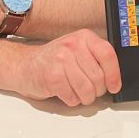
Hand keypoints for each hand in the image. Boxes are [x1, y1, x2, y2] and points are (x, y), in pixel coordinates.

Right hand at [6, 31, 120, 104]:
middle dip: (97, 90)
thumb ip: (95, 58)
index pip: (107, 54)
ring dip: (85, 98)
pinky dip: (72, 100)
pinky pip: (72, 97)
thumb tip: (115, 77)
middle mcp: (73, 45)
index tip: (114, 86)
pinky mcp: (52, 76)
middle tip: (91, 90)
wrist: (24, 65)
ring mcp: (61, 60)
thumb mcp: (77, 50)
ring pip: (87, 89)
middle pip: (98, 76)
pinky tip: (66, 92)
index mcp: (84, 37)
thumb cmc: (53, 61)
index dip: (114, 74)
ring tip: (79, 93)